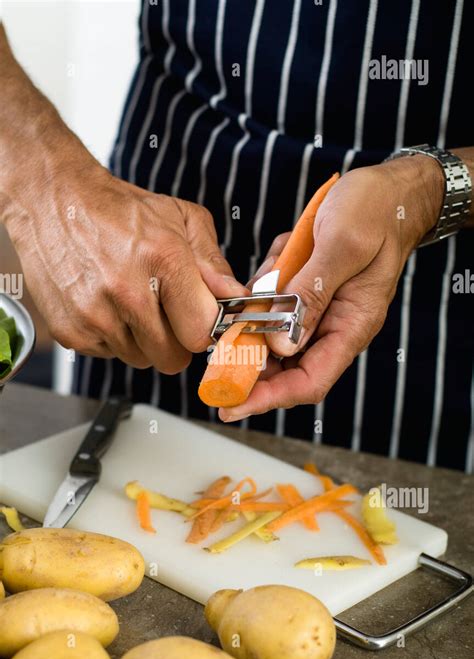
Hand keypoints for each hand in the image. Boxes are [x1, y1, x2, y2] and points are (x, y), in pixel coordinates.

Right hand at [2, 161, 247, 372]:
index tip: (199, 319)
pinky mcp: (71, 332)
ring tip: (130, 302)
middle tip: (165, 313)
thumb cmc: (120, 209)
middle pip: (172, 359)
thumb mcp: (179, 218)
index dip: (204, 329)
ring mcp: (95, 316)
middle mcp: (128, 293)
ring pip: (140, 359)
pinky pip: (108, 355)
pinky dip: (112, 337)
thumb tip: (236, 298)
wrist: (53, 199)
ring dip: (142, 340)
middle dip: (175, 340)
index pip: (201, 333)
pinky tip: (106, 305)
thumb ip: (213, 262)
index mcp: (164, 261)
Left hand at [219, 155, 443, 420]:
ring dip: (256, 308)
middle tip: (214, 346)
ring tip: (262, 273)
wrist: (389, 190)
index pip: (308, 381)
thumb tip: (280, 346)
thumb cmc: (375, 212)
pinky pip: (272, 300)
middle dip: (247, 356)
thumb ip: (310, 295)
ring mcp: (317, 309)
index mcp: (351, 325)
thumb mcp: (341, 246)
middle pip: (283, 365)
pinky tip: (276, 256)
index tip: (230, 405)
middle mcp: (332, 326)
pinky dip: (263, 283)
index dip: (268, 398)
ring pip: (271, 329)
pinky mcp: (304, 290)